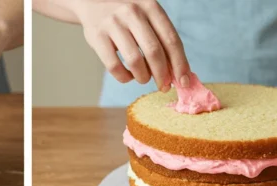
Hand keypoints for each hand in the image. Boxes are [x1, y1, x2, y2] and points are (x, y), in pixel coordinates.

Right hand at [71, 0, 189, 90]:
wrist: (93, 1)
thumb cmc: (126, 15)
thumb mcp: (146, 16)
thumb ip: (160, 38)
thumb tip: (175, 72)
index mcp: (151, 7)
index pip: (171, 39)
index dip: (179, 63)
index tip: (183, 81)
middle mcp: (133, 13)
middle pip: (154, 51)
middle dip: (162, 74)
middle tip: (164, 86)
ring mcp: (113, 24)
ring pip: (134, 60)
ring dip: (143, 77)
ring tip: (144, 79)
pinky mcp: (97, 37)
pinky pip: (113, 65)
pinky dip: (124, 77)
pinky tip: (128, 76)